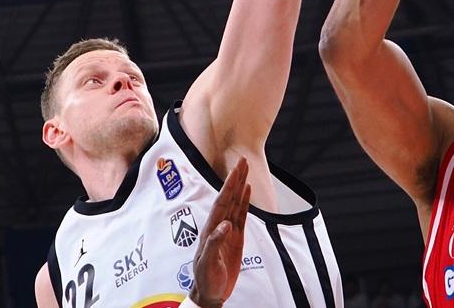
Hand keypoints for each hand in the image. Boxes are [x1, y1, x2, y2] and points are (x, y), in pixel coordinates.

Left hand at [189, 157, 250, 307]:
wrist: (210, 292)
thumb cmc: (206, 279)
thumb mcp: (208, 262)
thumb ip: (214, 243)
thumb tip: (225, 225)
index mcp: (211, 229)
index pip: (222, 202)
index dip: (229, 186)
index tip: (236, 171)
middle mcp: (219, 225)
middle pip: (229, 197)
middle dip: (235, 178)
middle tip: (242, 161)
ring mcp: (228, 230)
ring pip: (235, 203)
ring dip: (240, 186)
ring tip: (245, 170)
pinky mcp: (236, 237)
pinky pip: (241, 215)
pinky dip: (245, 201)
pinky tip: (247, 190)